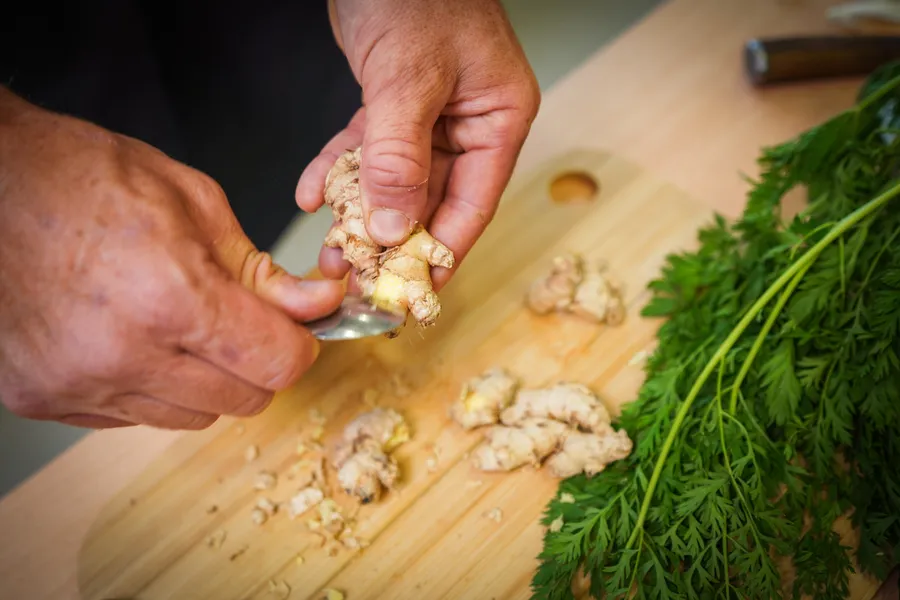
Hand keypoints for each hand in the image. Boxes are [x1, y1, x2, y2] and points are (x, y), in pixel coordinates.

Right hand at [0, 90, 342, 429]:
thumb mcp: (196, 204)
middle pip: (242, 400)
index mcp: (169, 296)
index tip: (297, 332)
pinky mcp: (43, 398)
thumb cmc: (88, 178)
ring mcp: (77, 384)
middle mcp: (122, 354)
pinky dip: (152, 387)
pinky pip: (135, 416)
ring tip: (179, 325)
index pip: (275, 364)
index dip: (299, 347)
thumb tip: (318, 305)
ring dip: (206, 380)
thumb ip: (262, 270)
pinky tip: (133, 339)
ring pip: (192, 416)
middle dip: (258, 363)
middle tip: (242, 323)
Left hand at [295, 0, 539, 288]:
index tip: (413, 291)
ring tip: (329, 249)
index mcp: (498, 118)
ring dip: (360, 213)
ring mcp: (432, 114)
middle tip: (357, 276)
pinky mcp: (394, 103)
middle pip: (433, 198)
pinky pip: (368, 151)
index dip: (442, 251)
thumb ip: (401, 157)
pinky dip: (340, 171)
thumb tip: (394, 229)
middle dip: (392, 239)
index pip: (474, 202)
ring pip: (397, 181)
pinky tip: (310, 194)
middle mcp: (469, 122)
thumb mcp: (407, 79)